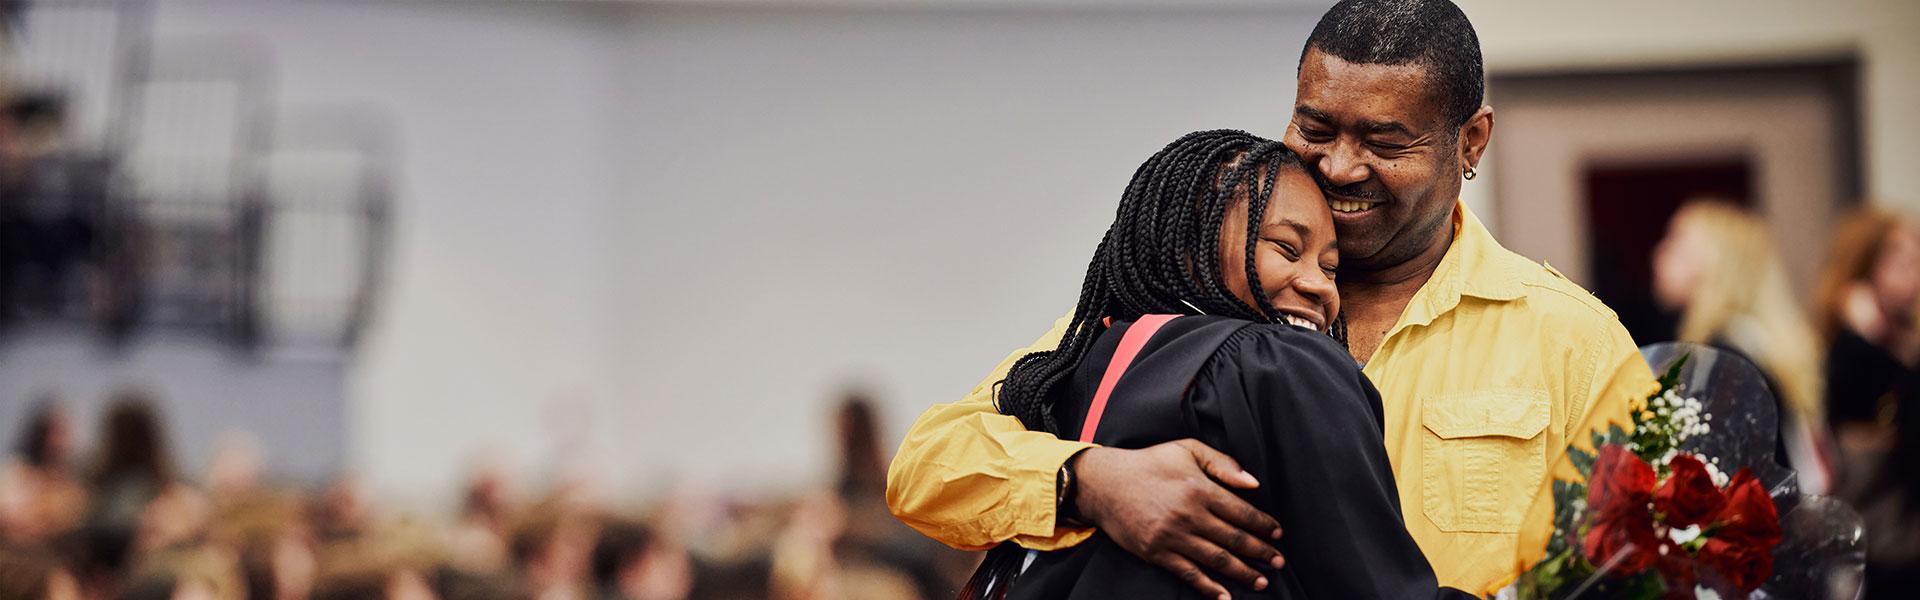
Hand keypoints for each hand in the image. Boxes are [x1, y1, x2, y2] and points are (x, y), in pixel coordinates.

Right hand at [1072, 440, 1283, 599]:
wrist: (1104, 484)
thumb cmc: (1148, 463)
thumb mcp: (1186, 449)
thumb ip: (1222, 463)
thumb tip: (1253, 484)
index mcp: (1200, 488)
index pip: (1242, 512)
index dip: (1263, 525)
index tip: (1278, 533)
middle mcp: (1189, 515)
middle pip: (1234, 539)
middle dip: (1260, 552)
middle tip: (1278, 562)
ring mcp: (1172, 536)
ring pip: (1216, 559)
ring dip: (1242, 573)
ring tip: (1261, 582)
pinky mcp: (1157, 552)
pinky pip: (1188, 573)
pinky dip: (1209, 587)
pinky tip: (1225, 596)